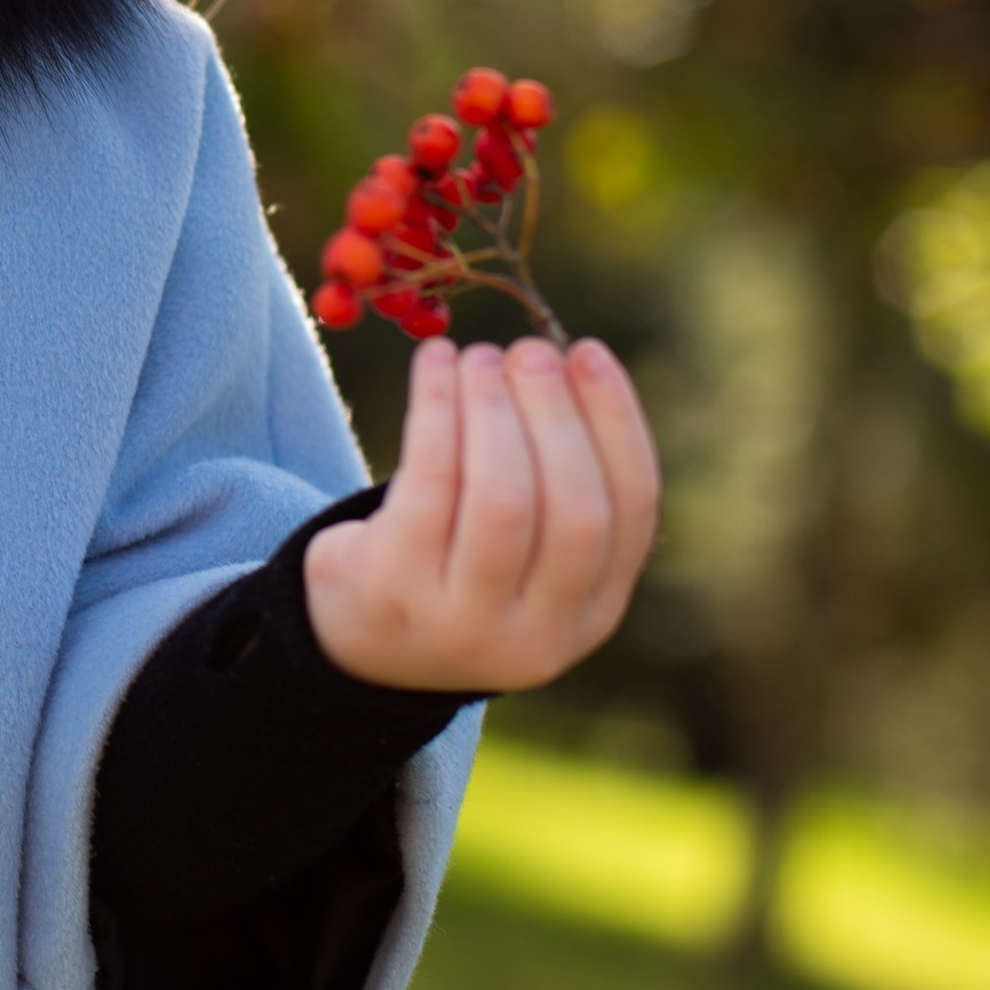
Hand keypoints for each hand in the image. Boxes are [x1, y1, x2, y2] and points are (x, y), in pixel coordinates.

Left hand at [302, 336, 659, 694]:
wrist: (357, 639)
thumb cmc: (458, 566)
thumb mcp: (529, 552)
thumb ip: (566, 481)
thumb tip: (575, 362)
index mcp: (592, 614)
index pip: (631, 511)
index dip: (617, 424)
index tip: (590, 352)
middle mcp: (538, 635)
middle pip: (574, 512)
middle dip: (556, 416)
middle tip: (530, 350)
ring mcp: (464, 622)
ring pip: (503, 500)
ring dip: (494, 409)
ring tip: (477, 355)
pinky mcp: (396, 591)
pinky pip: (429, 485)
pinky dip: (435, 409)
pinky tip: (433, 364)